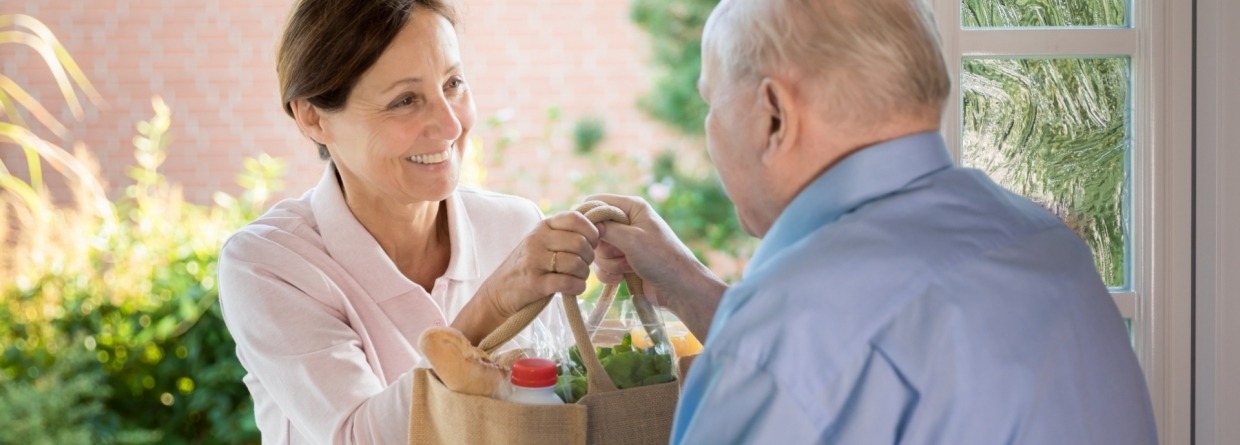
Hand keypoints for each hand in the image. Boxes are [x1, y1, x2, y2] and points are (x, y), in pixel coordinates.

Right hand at [480, 211, 599, 318]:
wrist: (500, 290)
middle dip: (589, 257)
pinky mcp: (535, 283)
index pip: (575, 218)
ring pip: (576, 263)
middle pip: (579, 243)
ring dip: (583, 274)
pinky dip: (577, 287)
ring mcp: (534, 261)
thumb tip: (601, 226)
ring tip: (578, 277)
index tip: (591, 244)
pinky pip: (568, 283)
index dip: (591, 232)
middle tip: (584, 265)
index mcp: (543, 226)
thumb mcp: (543, 241)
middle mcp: (537, 240)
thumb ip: (566, 233)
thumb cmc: (530, 265)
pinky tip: (574, 288)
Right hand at [585, 194, 726, 337]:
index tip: (587, 235)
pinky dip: (609, 273)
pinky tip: (623, 277)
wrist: (679, 288)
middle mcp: (628, 222)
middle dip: (603, 247)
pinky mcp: (624, 261)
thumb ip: (606, 228)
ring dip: (609, 262)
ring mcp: (625, 243)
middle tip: (620, 254)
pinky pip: (603, 265)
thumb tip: (585, 223)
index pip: (597, 201)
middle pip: (595, 230)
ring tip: (627, 267)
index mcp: (632, 207)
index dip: (588, 217)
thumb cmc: (661, 258)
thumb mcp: (631, 239)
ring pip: (598, 250)